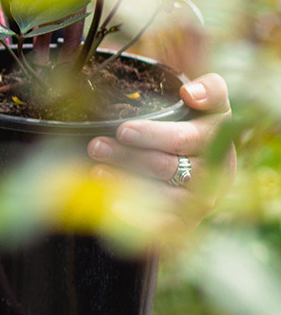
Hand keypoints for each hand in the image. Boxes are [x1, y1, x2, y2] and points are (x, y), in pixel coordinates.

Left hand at [85, 72, 235, 229]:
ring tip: (97, 172)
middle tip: (96, 146)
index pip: (187, 138)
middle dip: (128, 156)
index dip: (156, 135)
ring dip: (128, 186)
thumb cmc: (198, 122)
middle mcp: (214, 173)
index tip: (123, 130)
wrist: (205, 161)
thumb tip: (191, 93)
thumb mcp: (211, 101)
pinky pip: (165, 225)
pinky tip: (114, 208)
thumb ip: (211, 90)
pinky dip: (139, 219)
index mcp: (218, 139)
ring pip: (163, 197)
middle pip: (166, 166)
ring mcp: (201, 200)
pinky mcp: (188, 221)